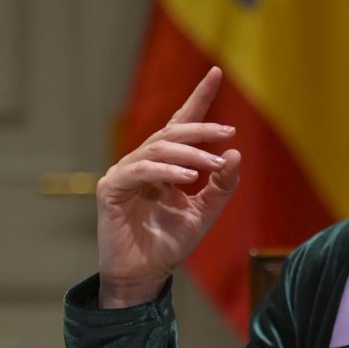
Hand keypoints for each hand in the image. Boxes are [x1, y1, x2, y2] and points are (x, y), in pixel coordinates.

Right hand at [95, 67, 240, 307]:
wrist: (144, 275)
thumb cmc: (170, 243)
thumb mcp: (205, 213)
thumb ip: (221, 186)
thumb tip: (236, 154)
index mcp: (164, 164)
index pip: (181, 123)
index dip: (199, 98)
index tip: (217, 72)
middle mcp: (143, 162)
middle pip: (173, 132)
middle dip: (202, 129)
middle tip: (228, 132)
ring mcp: (124, 172)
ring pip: (159, 148)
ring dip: (190, 154)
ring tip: (213, 164)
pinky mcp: (111, 188)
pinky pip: (141, 170)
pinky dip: (165, 171)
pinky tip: (187, 178)